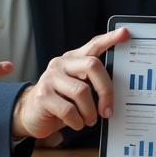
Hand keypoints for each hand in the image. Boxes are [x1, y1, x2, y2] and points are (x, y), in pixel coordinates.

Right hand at [12, 28, 127, 139]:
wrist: (31, 115)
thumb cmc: (60, 102)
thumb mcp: (77, 88)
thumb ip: (92, 83)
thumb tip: (117, 93)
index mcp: (73, 59)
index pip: (94, 45)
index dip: (110, 39)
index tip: (125, 33)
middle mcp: (61, 64)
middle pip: (92, 66)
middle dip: (105, 91)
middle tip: (108, 110)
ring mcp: (50, 78)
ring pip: (82, 91)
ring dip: (90, 112)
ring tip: (89, 120)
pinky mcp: (42, 95)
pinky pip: (69, 110)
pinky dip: (77, 121)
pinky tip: (76, 123)